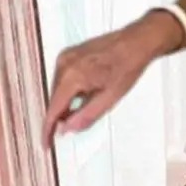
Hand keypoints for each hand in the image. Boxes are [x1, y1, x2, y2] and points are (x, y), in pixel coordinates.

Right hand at [41, 12, 181, 146]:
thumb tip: (67, 130)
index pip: (54, 109)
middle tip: (70, 129)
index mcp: (72, 76)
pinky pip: (64, 78)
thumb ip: (87, 115)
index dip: (48, 129)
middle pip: (54, 99)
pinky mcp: (70, 53)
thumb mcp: (111, 97)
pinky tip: (87, 92)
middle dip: (61, 116)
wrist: (138, 41)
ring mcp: (65, 56)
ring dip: (67, 102)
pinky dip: (71, 90)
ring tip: (89, 104)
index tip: (46, 144)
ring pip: (59, 89)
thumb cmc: (129, 66)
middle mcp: (64, 64)